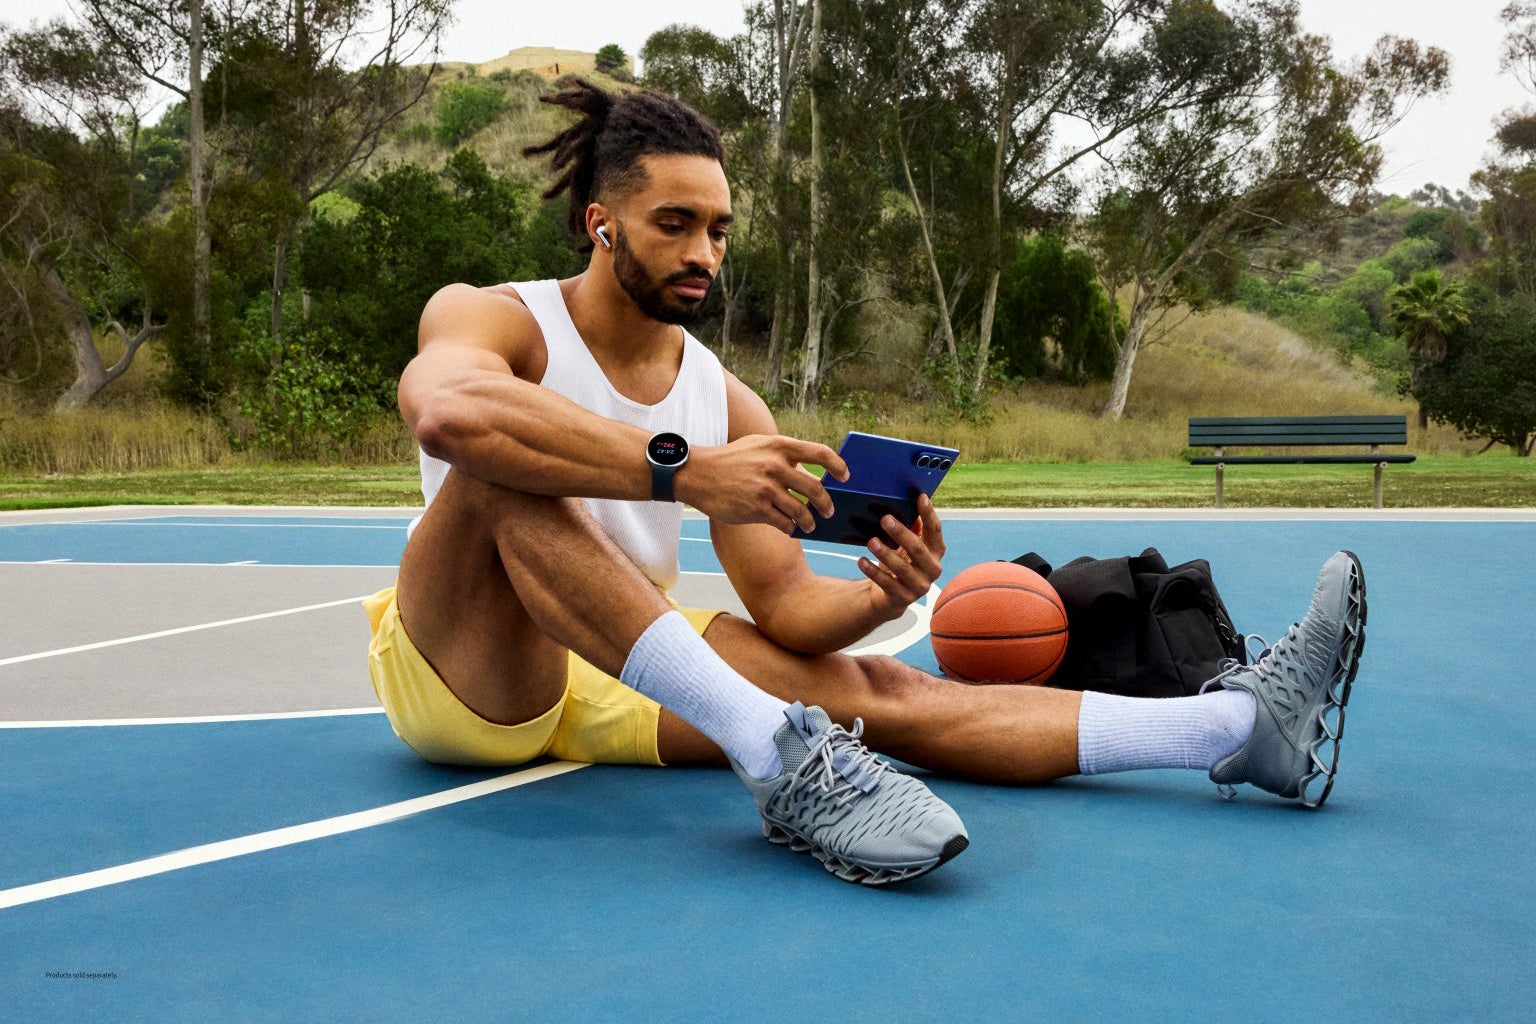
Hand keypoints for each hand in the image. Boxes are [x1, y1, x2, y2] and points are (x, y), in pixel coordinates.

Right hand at [677, 434, 848, 533]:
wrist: (699, 474)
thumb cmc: (731, 459)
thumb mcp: (759, 445)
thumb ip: (784, 454)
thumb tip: (812, 470)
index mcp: (779, 446)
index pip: (821, 453)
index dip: (838, 466)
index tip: (844, 477)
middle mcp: (776, 466)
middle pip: (816, 489)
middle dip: (827, 504)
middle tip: (829, 511)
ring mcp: (766, 489)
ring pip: (802, 511)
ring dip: (810, 521)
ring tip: (809, 525)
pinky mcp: (756, 509)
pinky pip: (784, 523)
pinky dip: (791, 528)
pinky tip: (790, 529)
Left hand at [858, 492, 945, 621]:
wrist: (891, 597)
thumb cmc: (901, 562)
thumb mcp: (907, 544)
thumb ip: (912, 526)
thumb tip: (905, 499)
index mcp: (936, 552)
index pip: (935, 530)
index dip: (929, 514)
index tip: (921, 497)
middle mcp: (932, 569)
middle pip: (918, 549)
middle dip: (901, 533)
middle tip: (885, 519)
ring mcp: (919, 586)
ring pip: (902, 568)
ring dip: (886, 553)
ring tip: (871, 542)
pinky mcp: (903, 599)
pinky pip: (887, 584)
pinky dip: (873, 572)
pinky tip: (861, 561)